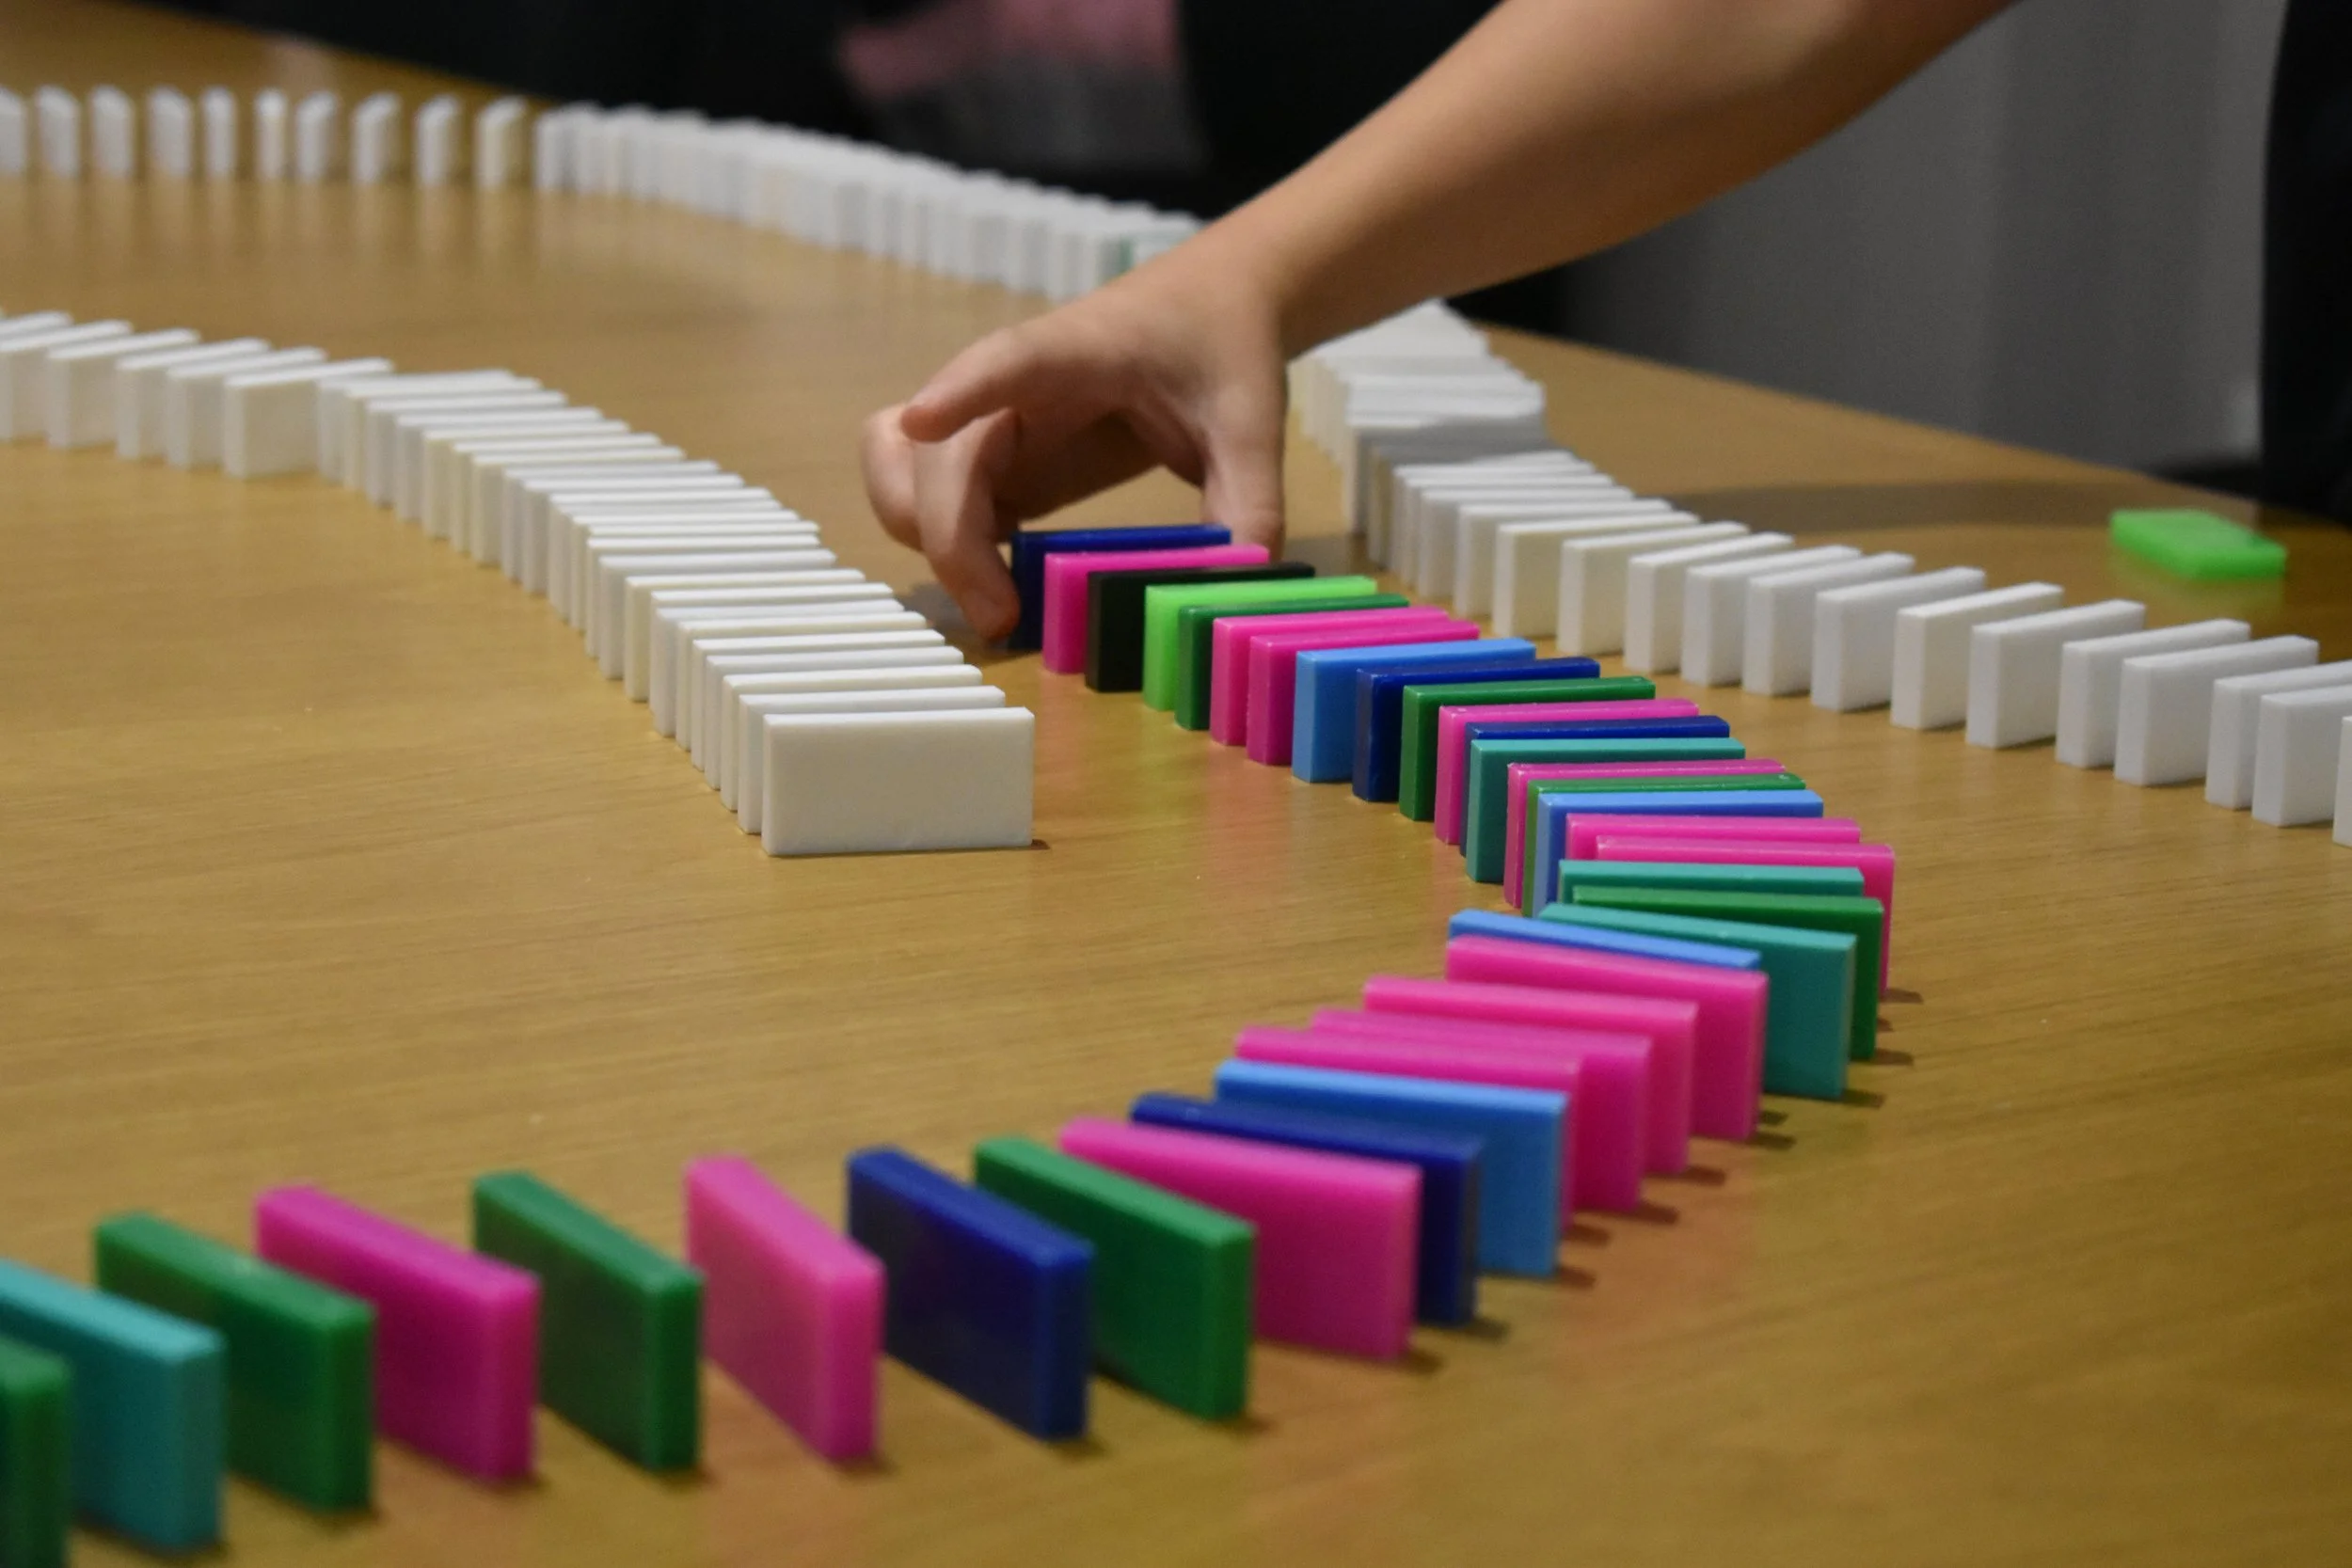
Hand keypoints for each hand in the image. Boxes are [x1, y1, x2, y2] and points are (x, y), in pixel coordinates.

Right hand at [861, 256, 1289, 639]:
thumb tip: (1241, 588)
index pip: (1006, 362)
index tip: (923, 421)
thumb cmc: (1222, 348)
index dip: (960, 391)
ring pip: (903, 472)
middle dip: (949, 537)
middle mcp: (1009, 386)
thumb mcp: (1251, 425)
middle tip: (1005, 616)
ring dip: (923, 536)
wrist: (1210, 309)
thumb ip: (1251, 503)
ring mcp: (989, 423)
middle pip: (936, 452)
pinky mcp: (993, 460)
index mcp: (1075, 353)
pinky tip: (1001, 583)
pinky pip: (927, 498)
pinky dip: (942, 543)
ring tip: (994, 599)